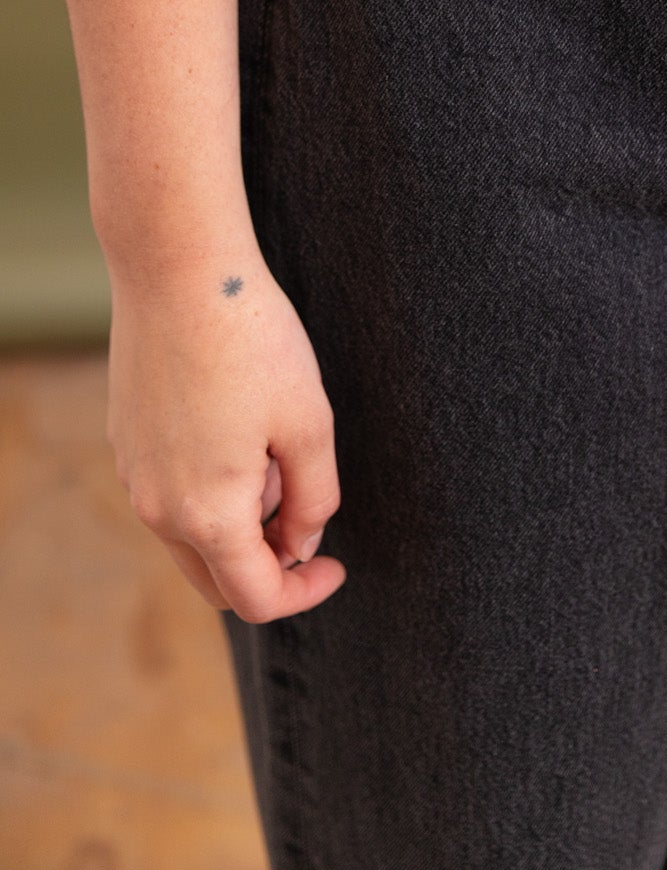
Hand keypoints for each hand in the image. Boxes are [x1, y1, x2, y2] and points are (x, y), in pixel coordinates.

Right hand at [106, 233, 344, 619]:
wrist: (179, 272)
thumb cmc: (252, 341)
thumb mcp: (309, 422)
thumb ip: (314, 498)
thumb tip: (303, 542)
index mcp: (208, 515)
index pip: (255, 598)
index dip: (304, 592)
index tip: (337, 566)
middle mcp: (158, 508)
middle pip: (216, 579)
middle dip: (269, 564)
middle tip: (308, 512)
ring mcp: (135, 475)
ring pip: (193, 535)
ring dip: (240, 522)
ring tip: (275, 449)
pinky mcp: (127, 441)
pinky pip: (172, 492)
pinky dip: (211, 489)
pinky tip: (240, 426)